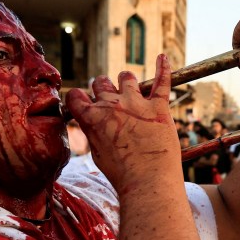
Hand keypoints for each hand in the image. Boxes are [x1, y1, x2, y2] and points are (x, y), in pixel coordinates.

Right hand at [66, 54, 178, 188]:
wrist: (149, 181)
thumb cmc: (122, 174)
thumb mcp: (97, 154)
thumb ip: (94, 133)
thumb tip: (92, 124)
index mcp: (92, 117)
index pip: (76, 96)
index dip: (78, 99)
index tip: (82, 103)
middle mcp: (112, 105)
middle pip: (100, 83)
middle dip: (102, 88)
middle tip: (108, 98)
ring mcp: (136, 103)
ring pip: (126, 78)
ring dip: (125, 80)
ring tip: (128, 84)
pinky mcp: (159, 106)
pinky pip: (162, 81)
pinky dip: (163, 68)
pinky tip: (163, 58)